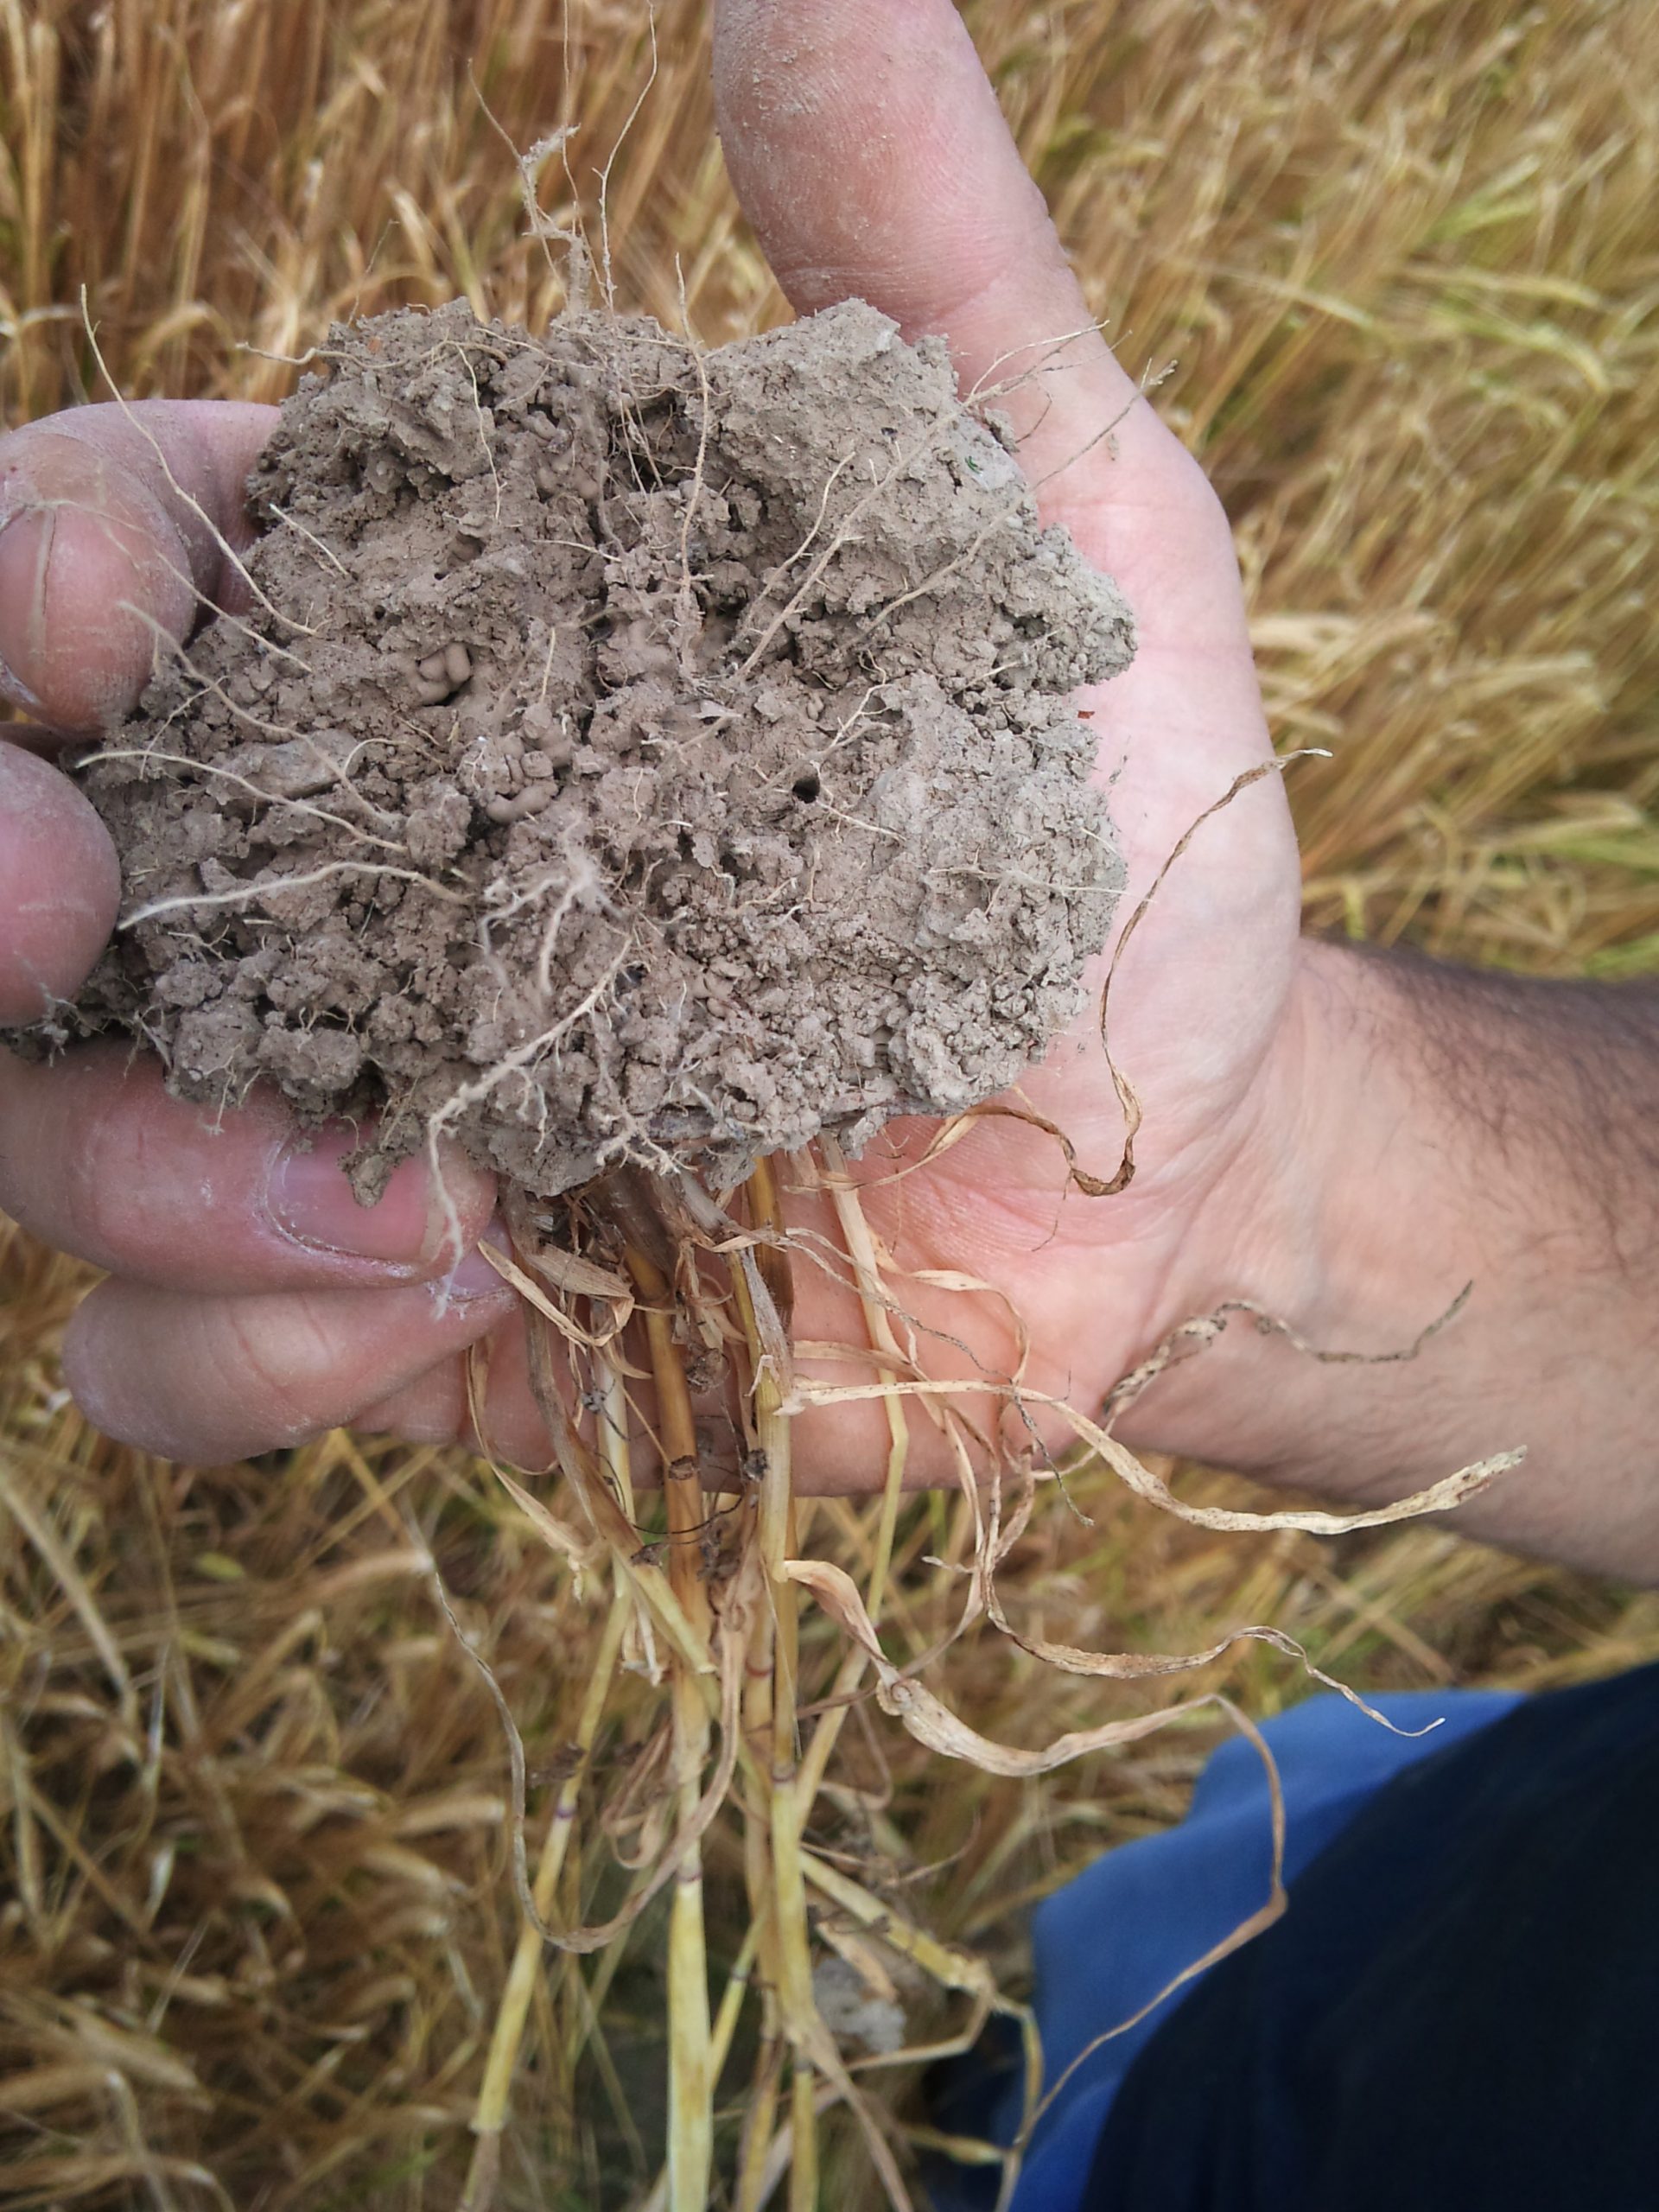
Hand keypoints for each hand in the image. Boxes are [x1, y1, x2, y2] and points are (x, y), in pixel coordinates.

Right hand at [0, 2, 1305, 1475]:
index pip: (110, 567)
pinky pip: (180, 1361)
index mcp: (421, 648)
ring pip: (40, 1137)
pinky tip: (450, 1299)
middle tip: (74, 907)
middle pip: (12, 864)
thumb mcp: (1041, 521)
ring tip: (398, 1198)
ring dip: (125, 1169)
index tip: (107, 607)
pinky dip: (248, 1343)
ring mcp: (339, 1116)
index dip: (40, 570)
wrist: (1177, 1147)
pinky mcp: (391, 1317)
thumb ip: (909, 258)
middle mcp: (329, 881)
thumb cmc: (1105, 820)